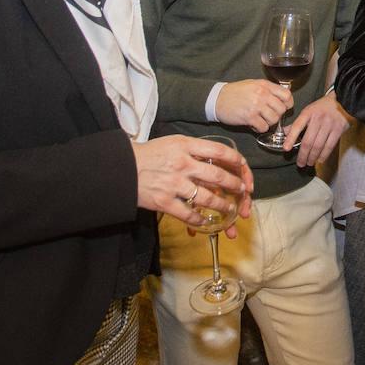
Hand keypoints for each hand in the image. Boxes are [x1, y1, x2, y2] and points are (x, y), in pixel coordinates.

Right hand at [133, 135, 253, 231]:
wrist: (122, 168)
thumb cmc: (150, 154)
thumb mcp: (174, 142)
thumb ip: (195, 149)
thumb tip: (217, 159)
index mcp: (185, 146)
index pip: (220, 151)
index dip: (236, 160)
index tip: (242, 167)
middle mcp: (182, 164)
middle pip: (218, 177)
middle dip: (235, 186)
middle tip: (242, 191)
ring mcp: (174, 184)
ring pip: (207, 198)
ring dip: (222, 205)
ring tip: (229, 209)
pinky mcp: (164, 202)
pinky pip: (188, 214)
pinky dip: (199, 220)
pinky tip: (205, 222)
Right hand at [214, 79, 293, 130]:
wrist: (217, 98)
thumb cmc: (236, 92)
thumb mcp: (253, 85)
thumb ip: (268, 90)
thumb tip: (283, 99)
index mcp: (265, 85)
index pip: (287, 95)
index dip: (287, 104)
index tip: (282, 107)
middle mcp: (262, 94)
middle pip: (282, 109)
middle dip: (277, 115)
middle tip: (268, 115)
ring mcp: (256, 105)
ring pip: (274, 119)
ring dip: (269, 123)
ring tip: (261, 120)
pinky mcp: (249, 117)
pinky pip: (264, 127)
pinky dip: (260, 129)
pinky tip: (254, 125)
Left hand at [285, 93, 353, 167]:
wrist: (344, 101)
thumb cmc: (323, 107)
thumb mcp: (309, 110)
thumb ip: (298, 122)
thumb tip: (285, 132)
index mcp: (308, 113)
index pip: (297, 126)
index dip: (291, 138)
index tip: (286, 148)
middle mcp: (318, 119)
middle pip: (308, 141)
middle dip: (303, 155)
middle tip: (300, 163)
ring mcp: (329, 124)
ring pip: (318, 145)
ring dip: (312, 157)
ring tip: (309, 162)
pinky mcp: (338, 129)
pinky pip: (329, 146)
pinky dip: (323, 155)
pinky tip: (319, 159)